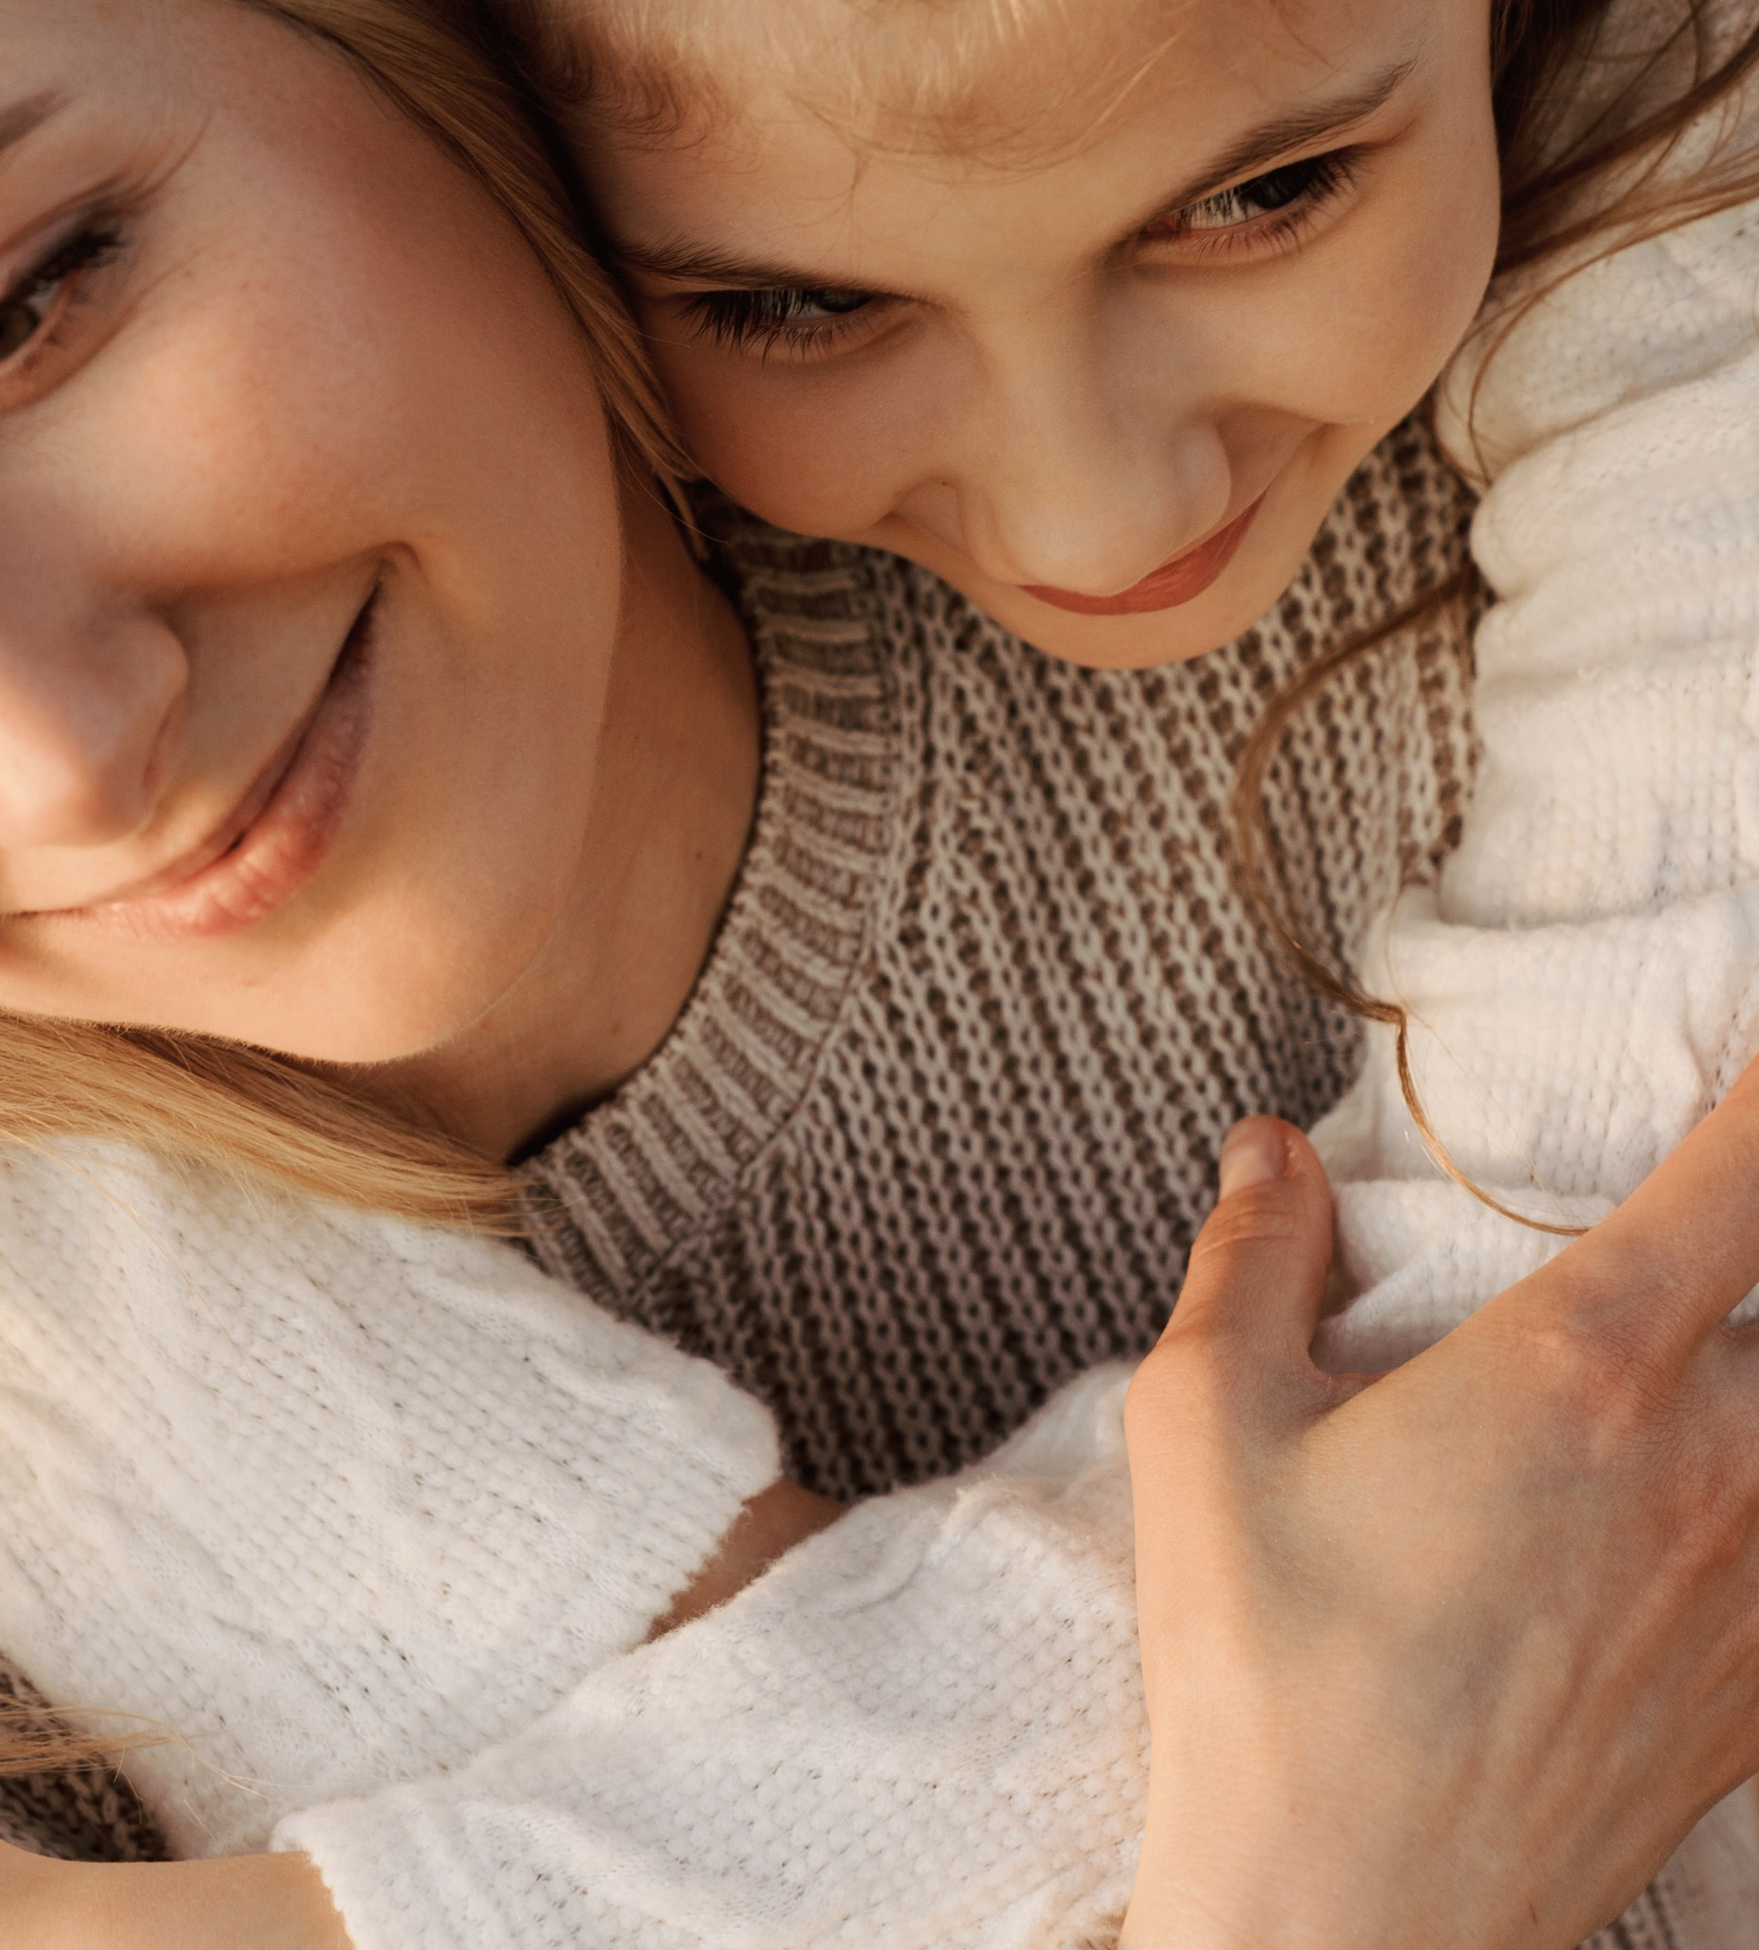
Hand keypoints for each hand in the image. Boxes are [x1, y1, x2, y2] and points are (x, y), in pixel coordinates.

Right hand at [1122, 1079, 1758, 1949]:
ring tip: (1666, 1390)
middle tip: (1698, 1236)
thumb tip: (1268, 1152)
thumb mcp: (1203, 1427)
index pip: (1751, 1167)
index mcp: (1585, 1363)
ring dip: (1749, 1376)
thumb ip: (1249, 1258)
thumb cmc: (1265, 1680)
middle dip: (1751, 1249)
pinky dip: (1754, 1499)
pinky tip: (1696, 1504)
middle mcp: (1716, 1463)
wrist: (1347, 1936)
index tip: (1758, 1046)